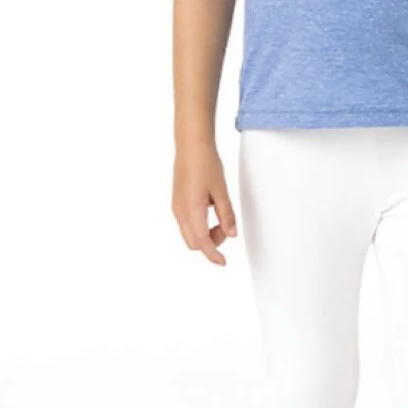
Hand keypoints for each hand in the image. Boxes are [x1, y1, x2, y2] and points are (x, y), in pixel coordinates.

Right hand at [172, 142, 237, 266]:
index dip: (213, 255)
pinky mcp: (177, 202)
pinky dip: (199, 225)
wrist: (191, 145)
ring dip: (205, 234)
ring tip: (220, 217)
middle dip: (210, 243)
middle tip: (225, 228)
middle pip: (193, 243)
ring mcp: (176, 207)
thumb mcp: (221, 190)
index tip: (223, 262)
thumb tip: (231, 234)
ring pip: (189, 234)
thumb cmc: (206, 163)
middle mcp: (180, 212)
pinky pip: (187, 223)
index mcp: (192, 210)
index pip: (202, 243)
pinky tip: (210, 210)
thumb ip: (226, 214)